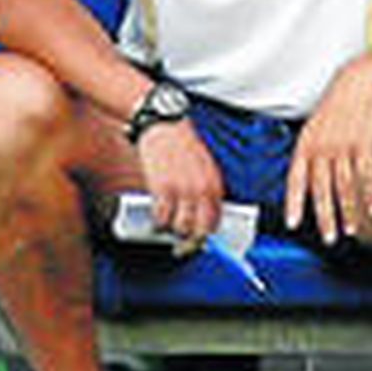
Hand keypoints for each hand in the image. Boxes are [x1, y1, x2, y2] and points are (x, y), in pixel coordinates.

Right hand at [137, 119, 224, 250]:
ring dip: (172, 232)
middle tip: (180, 245)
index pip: (216, 221)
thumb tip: (199, 212)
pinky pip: (162, 216)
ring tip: (165, 228)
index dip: (206, 235)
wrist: (163, 125)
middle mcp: (202, 190)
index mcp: (214, 184)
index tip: (197, 240)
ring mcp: (183, 190)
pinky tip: (155, 218)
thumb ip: (204, 189)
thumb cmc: (181, 143)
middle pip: (201, 230)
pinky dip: (157, 221)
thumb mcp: (202, 166)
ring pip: (181, 227)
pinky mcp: (163, 188)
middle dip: (190, 242)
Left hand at [284, 59, 371, 243]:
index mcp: (304, 145)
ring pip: (345, 186)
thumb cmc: (332, 111)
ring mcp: (343, 146)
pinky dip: (369, 193)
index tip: (292, 223)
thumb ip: (307, 156)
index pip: (295, 179)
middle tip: (328, 238)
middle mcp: (321, 148)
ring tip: (350, 230)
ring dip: (348, 211)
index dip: (293, 203)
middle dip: (325, 217)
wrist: (357, 84)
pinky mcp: (364, 144)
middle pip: (322, 189)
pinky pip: (366, 174)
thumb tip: (302, 183)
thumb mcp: (312, 129)